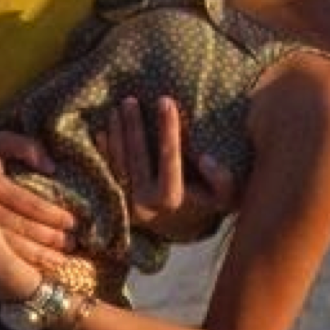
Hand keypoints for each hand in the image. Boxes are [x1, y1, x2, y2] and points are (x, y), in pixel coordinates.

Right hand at [0, 132, 76, 257]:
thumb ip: (27, 147)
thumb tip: (51, 167)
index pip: (28, 203)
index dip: (52, 215)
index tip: (72, 223)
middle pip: (21, 228)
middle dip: (49, 240)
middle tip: (72, 246)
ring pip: (8, 246)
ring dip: (35, 256)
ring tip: (59, 262)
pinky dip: (15, 263)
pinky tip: (31, 269)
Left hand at [102, 96, 239, 242]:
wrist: (184, 229)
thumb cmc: (209, 205)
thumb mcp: (227, 197)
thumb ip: (223, 180)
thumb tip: (204, 159)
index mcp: (171, 198)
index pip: (169, 157)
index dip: (167, 128)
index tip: (165, 100)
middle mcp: (145, 204)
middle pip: (136, 158)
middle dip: (132, 126)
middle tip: (130, 100)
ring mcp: (126, 205)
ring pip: (118, 164)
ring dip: (116, 135)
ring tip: (116, 109)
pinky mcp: (116, 204)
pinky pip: (107, 173)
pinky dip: (104, 152)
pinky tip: (102, 131)